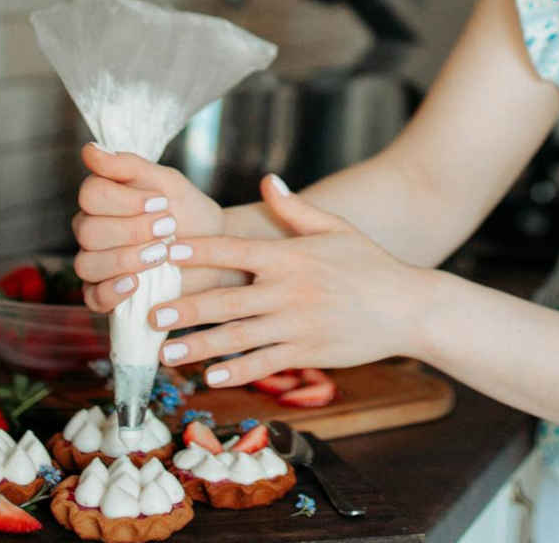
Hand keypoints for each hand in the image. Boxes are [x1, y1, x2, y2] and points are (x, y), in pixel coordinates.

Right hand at [71, 143, 238, 311]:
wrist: (216, 250)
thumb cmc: (189, 212)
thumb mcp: (167, 183)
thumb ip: (129, 166)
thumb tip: (89, 150)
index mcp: (104, 200)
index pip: (91, 194)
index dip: (124, 200)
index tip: (161, 202)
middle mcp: (93, 231)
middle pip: (87, 230)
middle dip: (131, 229)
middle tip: (168, 227)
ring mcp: (98, 264)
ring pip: (87, 263)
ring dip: (125, 258)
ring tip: (161, 254)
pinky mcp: (108, 295)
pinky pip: (93, 298)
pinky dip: (112, 290)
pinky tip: (136, 283)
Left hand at [146, 175, 437, 386]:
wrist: (408, 306)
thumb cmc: (370, 264)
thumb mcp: (336, 229)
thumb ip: (296, 210)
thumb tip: (268, 181)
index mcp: (290, 256)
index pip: (233, 250)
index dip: (196, 251)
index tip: (163, 254)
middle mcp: (289, 290)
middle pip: (226, 299)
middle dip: (185, 308)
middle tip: (150, 314)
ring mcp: (298, 324)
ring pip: (238, 337)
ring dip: (199, 346)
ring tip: (167, 352)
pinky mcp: (308, 351)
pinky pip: (264, 364)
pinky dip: (235, 372)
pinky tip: (209, 378)